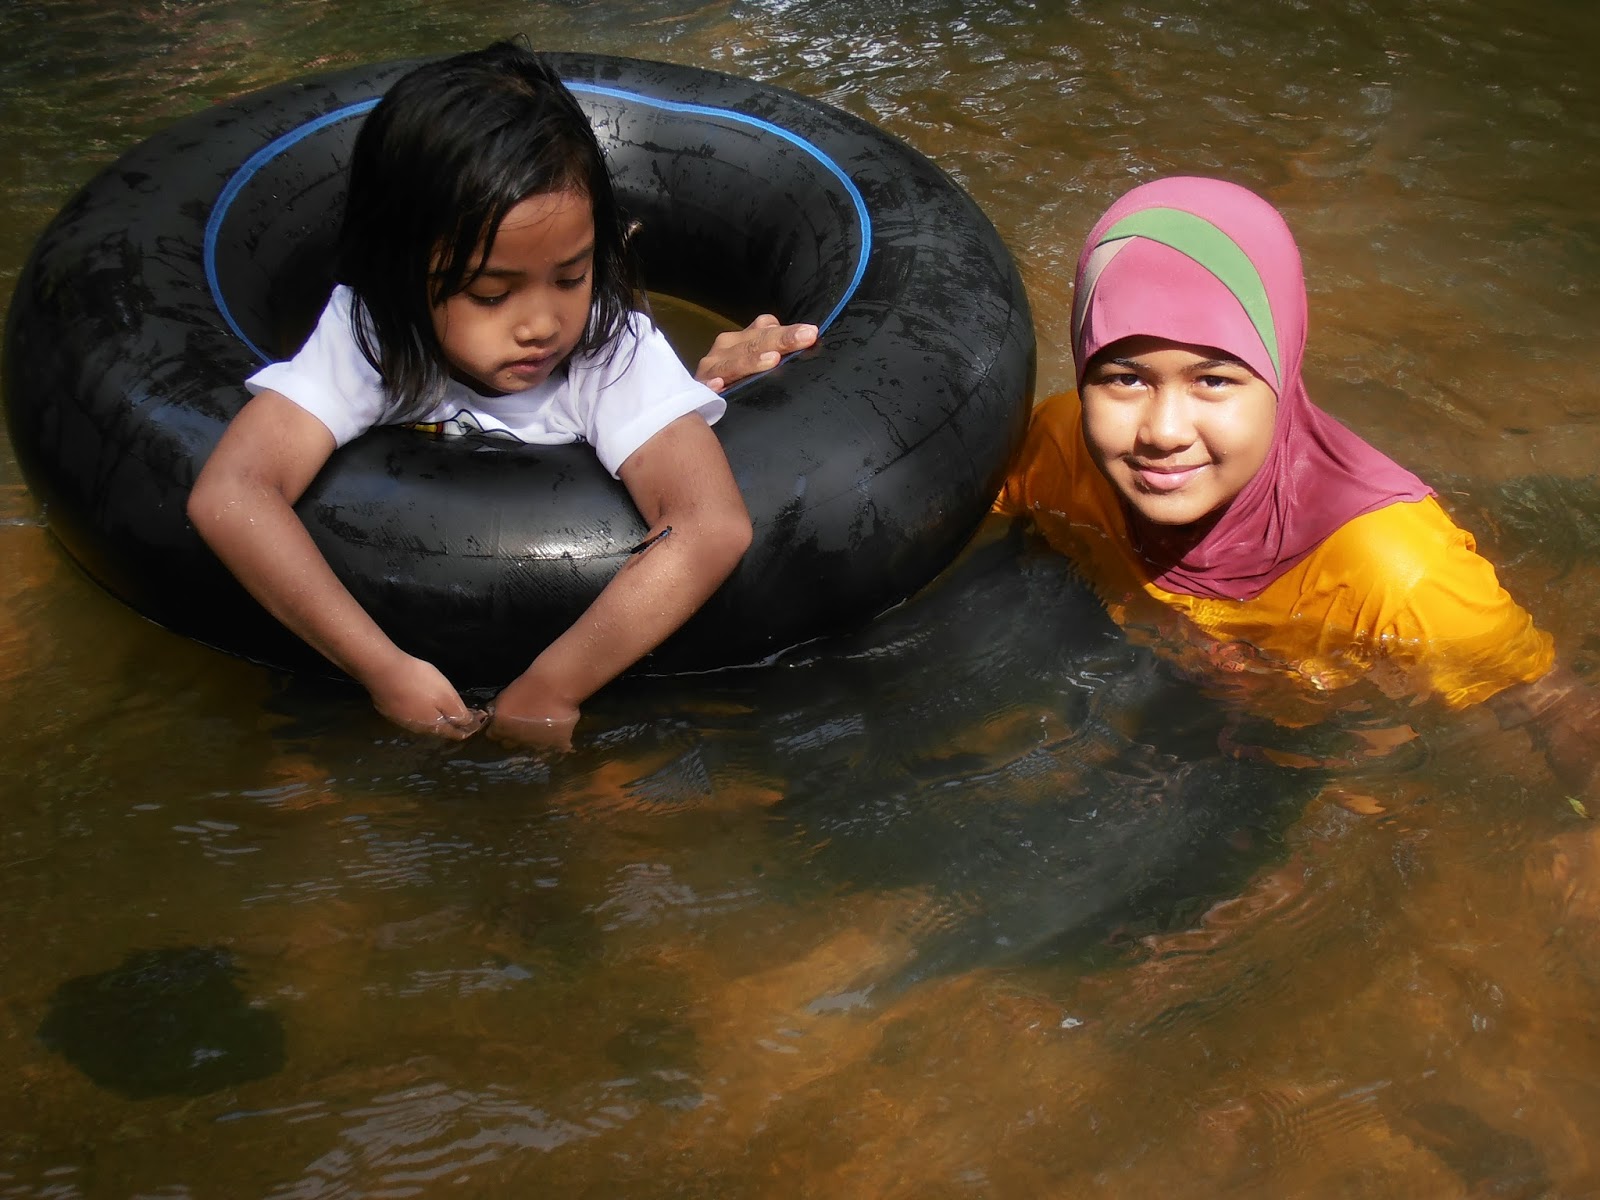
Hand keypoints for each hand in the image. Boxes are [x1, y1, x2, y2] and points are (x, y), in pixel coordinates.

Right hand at [363, 653, 485, 739]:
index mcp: (434, 726)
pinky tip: (420, 703)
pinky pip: (410, 714)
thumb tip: (469, 725)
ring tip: (443, 709)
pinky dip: (419, 711)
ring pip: (424, 723)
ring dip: (435, 718)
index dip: (468, 728)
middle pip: (439, 729)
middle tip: (464, 714)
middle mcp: (418, 728)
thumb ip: (458, 712)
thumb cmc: (420, 682)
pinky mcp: (390, 711)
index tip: (478, 721)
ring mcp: (402, 720)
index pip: (455, 733)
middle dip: (453, 724)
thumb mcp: (446, 696)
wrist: (384, 672)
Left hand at [486, 674, 580, 750]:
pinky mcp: (553, 745)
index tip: (503, 723)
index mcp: (501, 727)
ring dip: (530, 740)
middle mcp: (516, 740)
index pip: (492, 735)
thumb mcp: (504, 695)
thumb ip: (497, 709)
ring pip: (529, 747)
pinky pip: (550, 748)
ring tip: (538, 727)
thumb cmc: (529, 686)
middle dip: (511, 736)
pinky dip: (551, 742)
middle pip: (508, 744)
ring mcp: (534, 745)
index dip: (497, 729)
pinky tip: (554, 731)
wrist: (556, 687)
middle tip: (519, 726)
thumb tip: (492, 715)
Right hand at [695, 313, 818, 392]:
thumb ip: (779, 346)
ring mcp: (713, 365)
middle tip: (805, 338)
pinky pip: (706, 385)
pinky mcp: (701, 385)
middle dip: (781, 340)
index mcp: (745, 337)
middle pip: (756, 342)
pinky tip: (719, 385)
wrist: (705, 392)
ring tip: (772, 359)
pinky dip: (712, 384)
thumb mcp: (760, 358)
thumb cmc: (738, 376)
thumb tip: (808, 334)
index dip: (788, 331)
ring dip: (751, 360)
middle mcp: (728, 346)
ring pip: (734, 362)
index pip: (767, 328)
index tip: (810, 333)